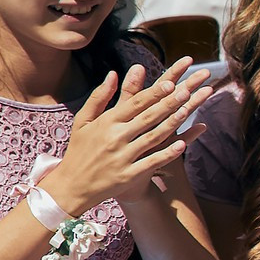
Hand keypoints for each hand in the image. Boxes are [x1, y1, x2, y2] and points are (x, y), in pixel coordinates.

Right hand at [40, 57, 215, 214]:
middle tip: (187, 90)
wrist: (71, 186)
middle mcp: (115, 138)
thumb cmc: (79, 150)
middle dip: (168, 103)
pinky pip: (151, 162)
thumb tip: (113, 73)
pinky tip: (182, 145)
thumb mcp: (83, 121)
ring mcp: (123, 157)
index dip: (154, 93)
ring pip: (152, 137)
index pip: (134, 104)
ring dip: (171, 123)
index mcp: (106, 123)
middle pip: (148, 117)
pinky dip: (167, 153)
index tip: (171, 82)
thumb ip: (99, 97)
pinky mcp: (128, 174)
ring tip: (188, 111)